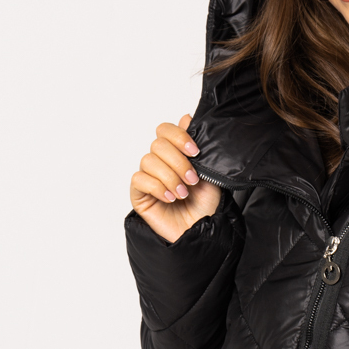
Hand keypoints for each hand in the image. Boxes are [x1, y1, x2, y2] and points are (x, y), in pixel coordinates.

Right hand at [130, 113, 221, 242]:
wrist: (201, 231)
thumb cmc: (205, 205)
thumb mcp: (209, 173)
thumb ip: (198, 148)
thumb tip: (187, 117)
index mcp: (175, 154)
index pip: (165, 130)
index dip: (178, 136)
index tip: (195, 151)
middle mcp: (160, 163)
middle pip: (157, 144)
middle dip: (178, 162)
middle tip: (192, 180)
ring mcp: (148, 177)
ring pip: (148, 161)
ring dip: (170, 177)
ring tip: (183, 193)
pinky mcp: (139, 194)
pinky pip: (139, 179)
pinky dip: (158, 187)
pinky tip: (170, 198)